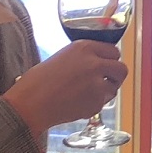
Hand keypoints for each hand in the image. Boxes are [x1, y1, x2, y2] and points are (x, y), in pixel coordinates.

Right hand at [4, 42, 128, 139]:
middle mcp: (94, 63)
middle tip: (107, 81)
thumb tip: (98, 63)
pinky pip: (103, 103)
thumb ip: (83, 57)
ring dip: (106, 91)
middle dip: (116, 76)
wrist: (30, 103)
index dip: (110, 60)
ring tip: (87, 94)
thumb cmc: (38, 81)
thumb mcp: (62, 57)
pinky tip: (77, 103)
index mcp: (84, 47)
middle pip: (121, 68)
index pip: (113, 50)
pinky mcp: (96, 102)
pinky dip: (94, 105)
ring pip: (114, 87)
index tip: (106, 65)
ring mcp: (97, 83)